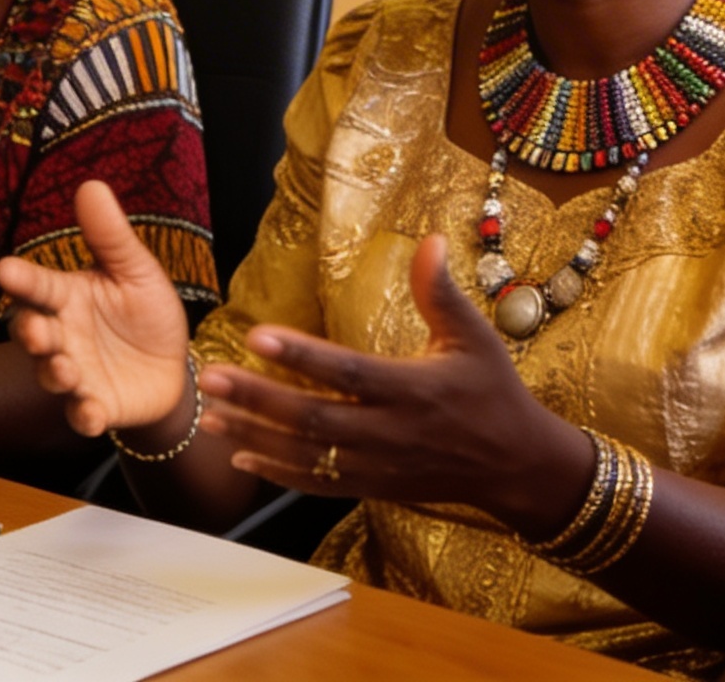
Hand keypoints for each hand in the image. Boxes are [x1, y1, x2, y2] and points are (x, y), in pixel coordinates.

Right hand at [0, 181, 193, 440]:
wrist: (172, 363)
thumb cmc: (144, 310)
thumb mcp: (134, 269)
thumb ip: (110, 235)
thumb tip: (91, 184)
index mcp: (69, 297)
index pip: (39, 285)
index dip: (22, 279)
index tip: (4, 268)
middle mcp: (63, 336)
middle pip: (34, 333)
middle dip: (30, 332)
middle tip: (34, 328)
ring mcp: (75, 374)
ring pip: (51, 375)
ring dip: (54, 373)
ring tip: (65, 368)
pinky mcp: (95, 407)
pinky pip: (82, 415)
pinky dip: (84, 416)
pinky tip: (91, 413)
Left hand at [195, 236, 591, 534]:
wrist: (514, 465)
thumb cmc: (493, 391)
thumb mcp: (475, 336)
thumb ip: (442, 291)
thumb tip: (429, 238)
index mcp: (412, 390)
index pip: (347, 371)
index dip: (301, 355)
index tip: (257, 334)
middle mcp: (388, 432)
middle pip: (313, 418)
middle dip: (257, 399)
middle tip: (210, 379)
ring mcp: (377, 465)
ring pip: (306, 455)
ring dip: (254, 436)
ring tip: (210, 416)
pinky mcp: (372, 485)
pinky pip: (317, 483)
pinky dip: (278, 473)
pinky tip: (241, 458)